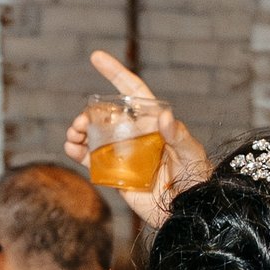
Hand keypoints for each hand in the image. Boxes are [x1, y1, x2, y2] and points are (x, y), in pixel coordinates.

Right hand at [65, 49, 210, 229]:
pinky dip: (78, 152)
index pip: (132, 92)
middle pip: (106, 114)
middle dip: (89, 112)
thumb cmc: (197, 179)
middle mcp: (135, 134)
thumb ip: (178, 136)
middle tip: (81, 122)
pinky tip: (72, 148)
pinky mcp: (115, 175)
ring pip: (95, 134)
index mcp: (152, 123)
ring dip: (80, 130)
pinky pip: (92, 160)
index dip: (115, 74)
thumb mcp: (192, 154)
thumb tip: (165, 115)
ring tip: (74, 134)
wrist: (188, 212)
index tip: (96, 57)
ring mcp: (123, 154)